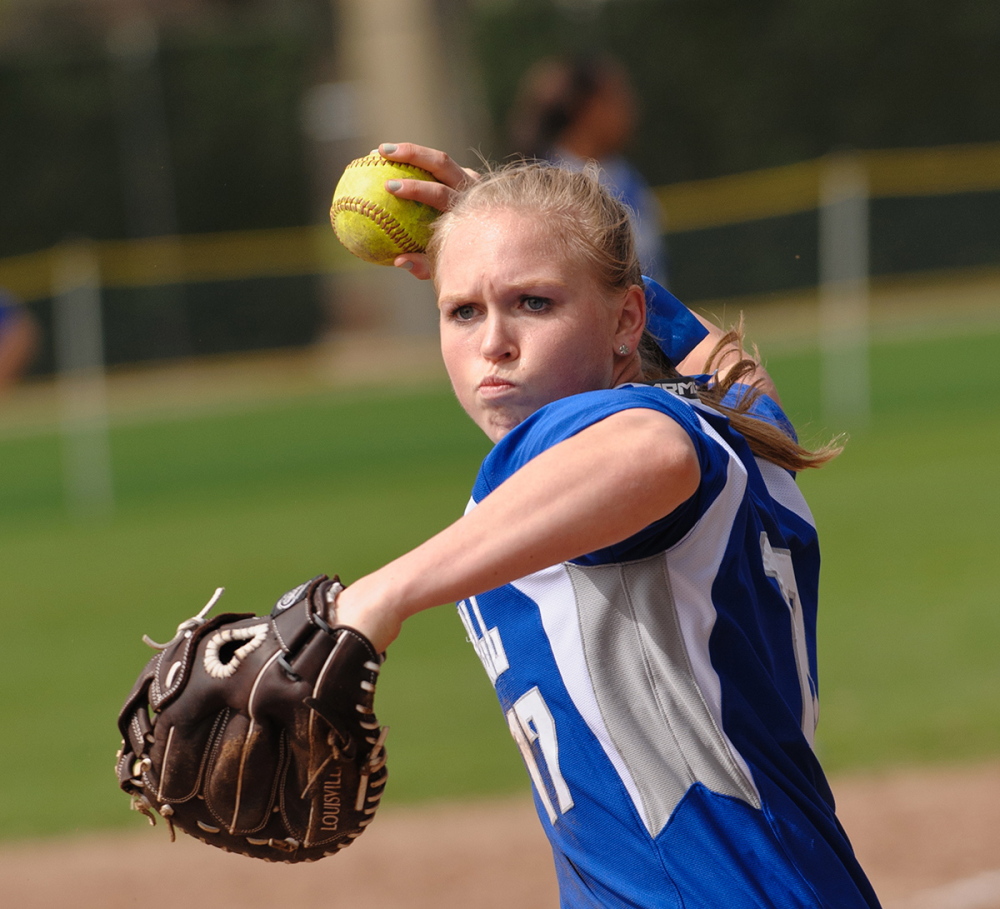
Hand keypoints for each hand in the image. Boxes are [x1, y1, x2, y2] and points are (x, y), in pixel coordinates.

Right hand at [376, 142, 478, 279]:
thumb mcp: (443, 267)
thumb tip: (399, 261)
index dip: (415, 188)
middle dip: (412, 156)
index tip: (389, 187)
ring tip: (380, 151)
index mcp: (467, 211)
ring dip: (412, 151)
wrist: (491, 250)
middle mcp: (472, 190)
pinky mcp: (468, 177)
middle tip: (383, 154)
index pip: (440, 193)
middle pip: (442, 164)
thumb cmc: (458, 262)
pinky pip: (440, 166)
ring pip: (441, 159)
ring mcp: (472, 181)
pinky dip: (416, 162)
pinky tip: (391, 162)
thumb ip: (424, 265)